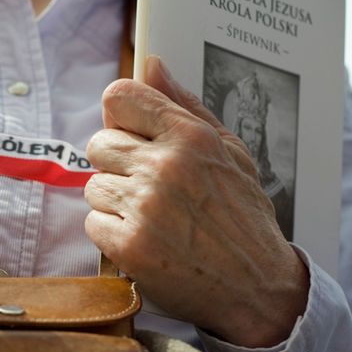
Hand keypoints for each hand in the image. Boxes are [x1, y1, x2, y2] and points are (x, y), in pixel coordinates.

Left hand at [84, 57, 307, 347]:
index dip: (119, 117)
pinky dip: (112, 234)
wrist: (259, 287)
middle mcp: (164, 166)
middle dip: (117, 165)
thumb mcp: (229, 152)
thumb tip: (150, 64)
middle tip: (148, 187)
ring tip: (151, 217)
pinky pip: (92, 224)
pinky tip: (144, 240)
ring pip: (93, 186)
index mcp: (189, 136)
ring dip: (114, 202)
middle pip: (98, 144)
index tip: (131, 136)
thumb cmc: (244, 216)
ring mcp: (144, 206)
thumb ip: (185, 107)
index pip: (119, 97)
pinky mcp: (129, 246)